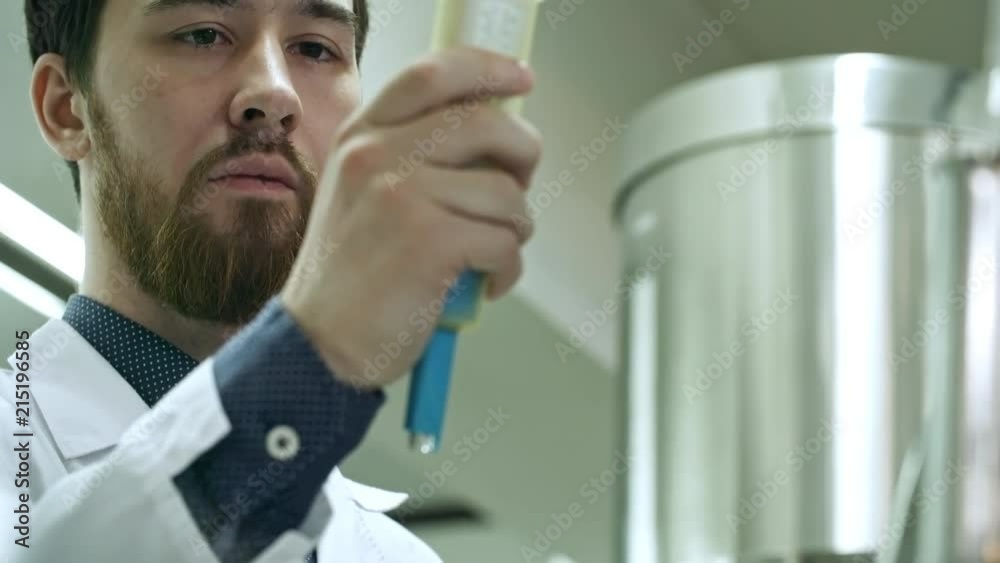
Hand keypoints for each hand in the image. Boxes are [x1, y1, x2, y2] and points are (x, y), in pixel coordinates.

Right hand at [280, 46, 541, 390]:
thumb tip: (496, 134)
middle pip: (486, 123)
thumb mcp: (364, 192)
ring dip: (515, 229)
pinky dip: (508, 269)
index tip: (521, 80)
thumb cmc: (351, 274)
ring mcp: (401, 194)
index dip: (487, 68)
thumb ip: (413, 154)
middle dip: (524, 154)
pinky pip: (505, 242)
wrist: (318, 343)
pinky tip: (485, 282)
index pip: (432, 73)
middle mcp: (376, 153)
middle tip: (520, 185)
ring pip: (506, 193)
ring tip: (490, 253)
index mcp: (362, 135)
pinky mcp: (428, 241)